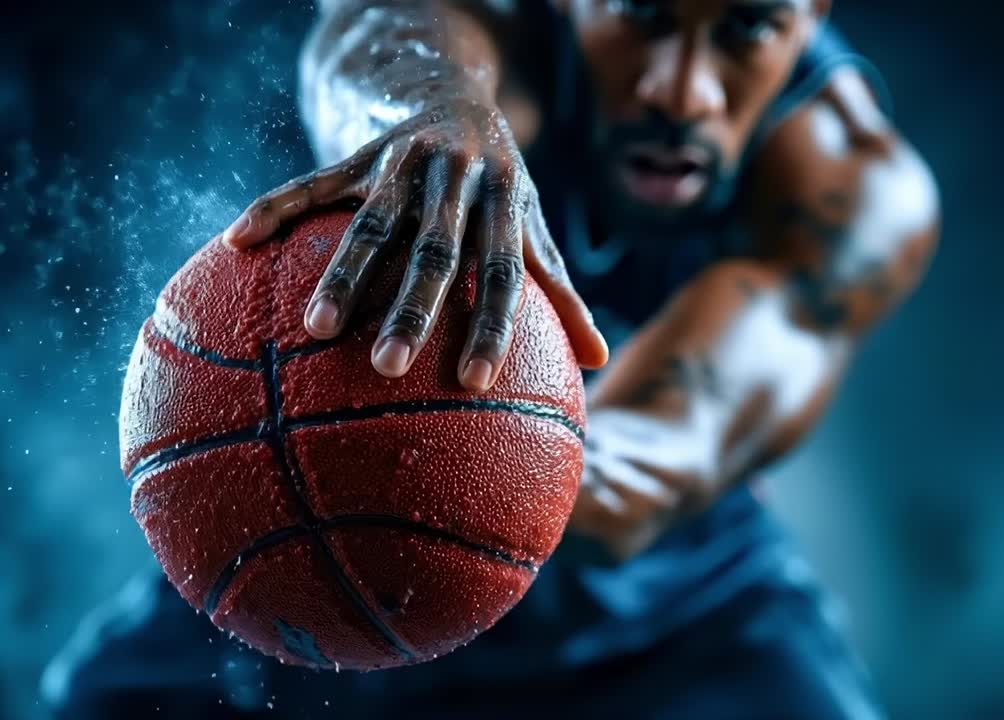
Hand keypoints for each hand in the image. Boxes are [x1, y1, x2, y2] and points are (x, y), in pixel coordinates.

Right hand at [219, 94, 607, 387]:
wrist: (455, 98)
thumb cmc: (500, 187)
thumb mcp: (532, 227)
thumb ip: (560, 290)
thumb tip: (599, 360)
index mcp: (505, 204)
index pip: (501, 272)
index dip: (492, 325)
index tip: (475, 382)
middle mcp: (457, 181)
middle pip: (434, 250)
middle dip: (412, 308)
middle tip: (390, 368)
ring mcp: (403, 165)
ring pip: (371, 222)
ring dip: (344, 273)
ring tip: (317, 329)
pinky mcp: (359, 155)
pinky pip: (312, 181)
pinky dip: (275, 207)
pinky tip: (237, 241)